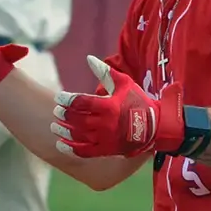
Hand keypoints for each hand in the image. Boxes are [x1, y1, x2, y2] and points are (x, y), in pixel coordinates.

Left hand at [50, 56, 185, 158]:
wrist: (155, 126)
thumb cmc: (138, 101)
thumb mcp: (124, 83)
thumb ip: (104, 71)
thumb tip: (88, 58)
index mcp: (109, 106)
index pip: (81, 102)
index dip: (66, 100)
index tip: (58, 97)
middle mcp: (106, 124)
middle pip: (77, 119)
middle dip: (63, 115)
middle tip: (56, 111)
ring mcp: (106, 139)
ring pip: (78, 136)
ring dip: (63, 131)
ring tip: (55, 126)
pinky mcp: (107, 150)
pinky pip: (85, 152)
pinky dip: (70, 149)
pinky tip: (60, 144)